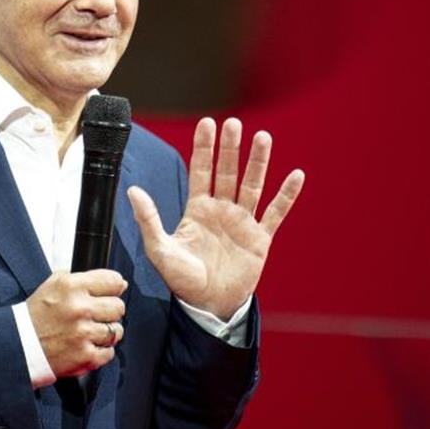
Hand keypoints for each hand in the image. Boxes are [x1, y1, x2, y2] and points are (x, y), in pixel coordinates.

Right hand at [26, 269, 126, 377]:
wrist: (20, 345)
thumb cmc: (37, 315)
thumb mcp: (53, 285)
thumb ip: (83, 278)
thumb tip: (118, 282)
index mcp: (71, 287)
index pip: (113, 281)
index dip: (114, 286)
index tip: (112, 291)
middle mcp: (79, 309)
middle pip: (118, 307)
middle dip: (110, 311)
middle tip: (96, 315)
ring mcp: (83, 334)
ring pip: (117, 331)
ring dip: (107, 333)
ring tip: (89, 332)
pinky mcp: (85, 357)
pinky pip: (109, 352)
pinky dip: (101, 351)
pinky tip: (86, 346)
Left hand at [127, 118, 303, 320]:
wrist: (207, 305)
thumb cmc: (182, 279)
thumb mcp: (160, 249)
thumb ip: (148, 219)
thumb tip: (132, 191)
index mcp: (198, 209)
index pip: (202, 171)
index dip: (204, 148)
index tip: (207, 123)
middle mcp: (222, 210)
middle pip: (228, 172)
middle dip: (230, 148)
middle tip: (234, 124)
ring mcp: (242, 222)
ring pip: (252, 186)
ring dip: (258, 162)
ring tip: (263, 137)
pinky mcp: (260, 238)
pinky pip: (276, 213)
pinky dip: (286, 195)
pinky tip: (296, 175)